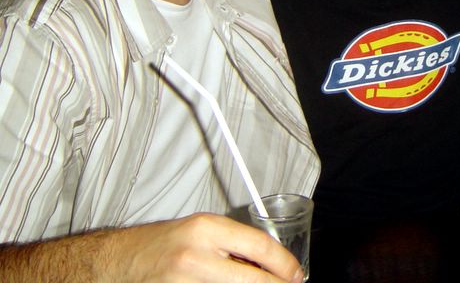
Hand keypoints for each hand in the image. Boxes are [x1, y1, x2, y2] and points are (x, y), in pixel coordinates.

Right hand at [105, 213, 303, 282]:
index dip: (284, 265)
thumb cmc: (159, 244)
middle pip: (252, 278)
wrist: (116, 261)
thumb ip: (233, 242)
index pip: (260, 246)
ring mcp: (185, 281)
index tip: (296, 275)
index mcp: (207, 228)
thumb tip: (269, 261)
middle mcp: (197, 254)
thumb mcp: (200, 231)